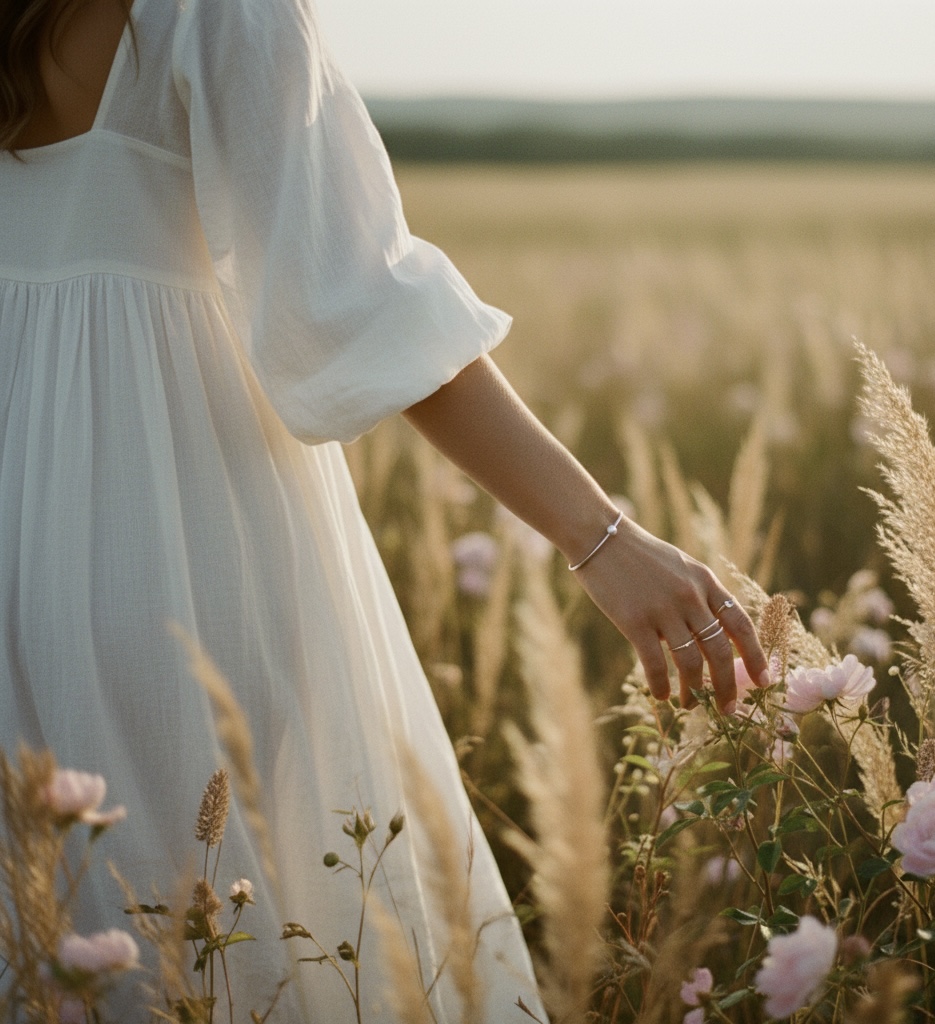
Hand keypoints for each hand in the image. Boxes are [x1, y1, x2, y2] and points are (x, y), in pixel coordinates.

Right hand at [574, 516, 768, 713]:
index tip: (764, 681)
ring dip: (694, 692)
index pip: (741, 624)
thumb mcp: (681, 567)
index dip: (755, 656)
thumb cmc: (640, 556)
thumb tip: (715, 636)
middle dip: (727, 687)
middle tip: (727, 710)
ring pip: (689, 663)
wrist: (601, 538)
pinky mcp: (635, 621)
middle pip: (719, 650)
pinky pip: (655, 664)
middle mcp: (690, 596)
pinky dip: (661, 686)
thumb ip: (700, 595)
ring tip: (690, 706)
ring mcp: (662, 609)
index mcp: (705, 581)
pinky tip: (662, 697)